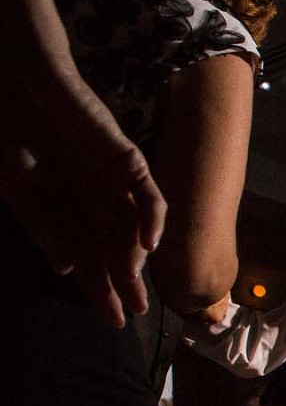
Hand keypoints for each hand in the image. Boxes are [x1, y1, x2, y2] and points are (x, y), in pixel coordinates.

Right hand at [1, 114, 164, 328]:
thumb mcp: (18, 188)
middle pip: (118, 251)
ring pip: (135, 229)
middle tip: (133, 313)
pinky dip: (150, 220)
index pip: (92, 261)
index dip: (101, 291)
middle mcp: (96, 202)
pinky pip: (148, 195)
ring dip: (136, 258)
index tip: (111, 320)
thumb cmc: (8, 134)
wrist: (16, 84)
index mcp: (68, 212)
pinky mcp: (127, 161)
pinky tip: (146, 245)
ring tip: (134, 286)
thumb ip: (44, 227)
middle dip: (125, 284)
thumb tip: (68, 269)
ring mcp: (114, 182)